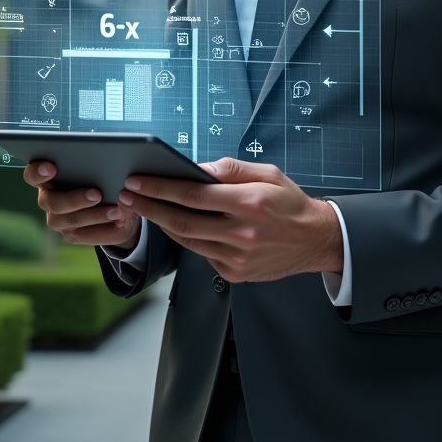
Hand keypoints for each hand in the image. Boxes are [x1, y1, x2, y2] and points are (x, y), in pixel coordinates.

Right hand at [22, 161, 140, 249]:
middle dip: (74, 199)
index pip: (32, 175)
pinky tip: (119, 221)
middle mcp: (48, 199)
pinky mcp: (71, 234)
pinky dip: (104, 228)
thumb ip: (100, 166)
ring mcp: (57, 219)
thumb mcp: (104, 168)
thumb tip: (111, 166)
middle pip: (50, 202)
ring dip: (95, 215)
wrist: (116, 205)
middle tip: (97, 194)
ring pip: (70, 220)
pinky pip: (85, 235)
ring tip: (117, 211)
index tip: (52, 167)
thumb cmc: (105, 177)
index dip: (37, 172)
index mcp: (48, 177)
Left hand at [118, 158, 342, 282]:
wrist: (314, 240)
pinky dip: (185, 238)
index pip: (193, 195)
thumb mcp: (268, 174)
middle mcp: (242, 233)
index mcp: (249, 203)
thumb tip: (198, 168)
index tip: (137, 181)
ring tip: (144, 207)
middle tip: (126, 196)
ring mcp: (237, 257)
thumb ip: (231, 169)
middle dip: (149, 207)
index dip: (160, 188)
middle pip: (182, 221)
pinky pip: (201, 253)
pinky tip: (175, 224)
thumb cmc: (290, 203)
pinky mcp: (234, 273)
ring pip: (187, 240)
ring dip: (161, 223)